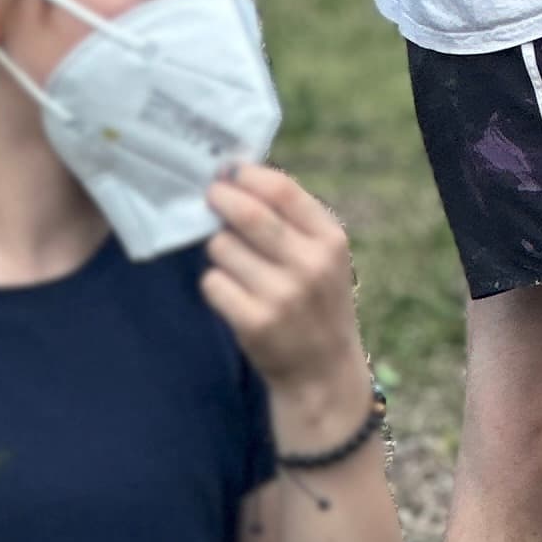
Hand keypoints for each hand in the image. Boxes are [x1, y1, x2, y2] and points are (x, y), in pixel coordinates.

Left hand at [202, 165, 365, 405]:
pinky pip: (212, 283)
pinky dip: (215, 283)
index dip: (249, 175)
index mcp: (330, 241)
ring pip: (222, 248)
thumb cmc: (317, 301)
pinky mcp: (254, 322)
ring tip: (235, 263)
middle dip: (220, 199)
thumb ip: (293, 219)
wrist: (323, 371)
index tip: (230, 171)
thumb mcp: (325, 257)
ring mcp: (282, 295)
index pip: (283, 190)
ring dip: (219, 249)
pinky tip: (232, 293)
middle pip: (248, 214)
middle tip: (210, 196)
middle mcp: (310, 265)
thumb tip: (238, 175)